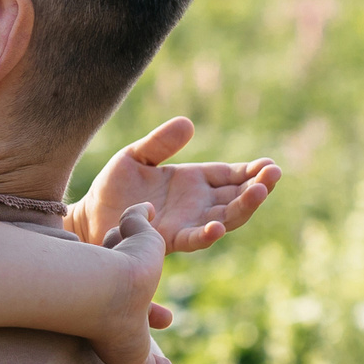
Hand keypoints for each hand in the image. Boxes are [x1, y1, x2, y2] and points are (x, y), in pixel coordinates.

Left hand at [74, 117, 278, 254]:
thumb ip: (160, 143)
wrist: (89, 215)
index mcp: (193, 181)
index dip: (251, 171)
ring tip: (259, 192)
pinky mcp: (170, 238)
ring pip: (225, 217)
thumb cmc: (113, 187)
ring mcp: (186, 222)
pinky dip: (207, 234)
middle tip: (274, 175)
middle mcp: (196, 204)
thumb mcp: (136, 156)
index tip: (270, 165)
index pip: (231, 175)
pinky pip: (193, 239)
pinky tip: (218, 226)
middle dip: (258, 187)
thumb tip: (188, 124)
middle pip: (236, 197)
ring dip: (244, 207)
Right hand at [91, 205, 174, 363]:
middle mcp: (108, 278)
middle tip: (161, 276)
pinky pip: (135, 219)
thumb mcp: (134, 360)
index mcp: (109, 306)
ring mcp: (115, 254)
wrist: (103, 290)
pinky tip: (149, 210)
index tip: (168, 321)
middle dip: (143, 279)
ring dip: (133, 245)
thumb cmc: (113, 326)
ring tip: (144, 243)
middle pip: (126, 273)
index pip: (135, 309)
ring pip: (127, 247)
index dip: (152, 316)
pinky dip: (140, 214)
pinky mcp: (131, 232)